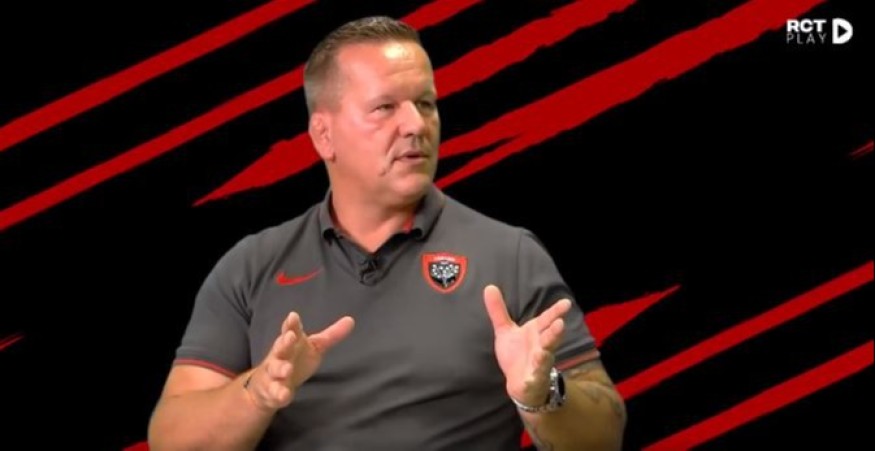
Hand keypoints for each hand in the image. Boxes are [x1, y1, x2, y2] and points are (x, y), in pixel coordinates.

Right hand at [245, 312, 354, 410]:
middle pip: (280, 347)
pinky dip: (278, 393)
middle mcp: (279, 355)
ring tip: (287, 370)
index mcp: (290, 342)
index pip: (290, 330)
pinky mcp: (272, 390)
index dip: (291, 324)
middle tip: (290, 337)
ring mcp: (273, 373)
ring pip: (275, 369)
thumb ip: (331, 335)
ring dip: (280, 369)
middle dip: (284, 342)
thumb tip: (351, 319)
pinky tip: (284, 395)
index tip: (293, 316)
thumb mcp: (314, 346)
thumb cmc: (294, 359)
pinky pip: (274, 392)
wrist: (267, 385)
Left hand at [483, 284, 570, 406]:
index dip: (556, 311)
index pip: (547, 320)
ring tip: (543, 353)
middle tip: (561, 323)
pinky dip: (532, 380)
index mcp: (536, 332)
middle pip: (550, 338)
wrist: (520, 383)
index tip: (566, 303)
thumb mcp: (505, 330)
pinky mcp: (532, 380)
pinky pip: (533, 380)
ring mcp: (538, 364)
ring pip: (544, 358)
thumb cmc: (516, 353)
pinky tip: (529, 380)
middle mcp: (541, 346)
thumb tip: (489, 287)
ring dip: (544, 356)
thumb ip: (498, 310)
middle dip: (555, 332)